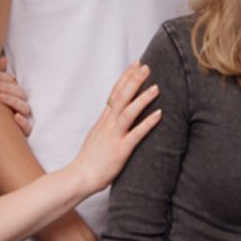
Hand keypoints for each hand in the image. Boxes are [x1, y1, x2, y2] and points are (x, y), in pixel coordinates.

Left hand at [0, 55, 32, 136]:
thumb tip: (2, 58)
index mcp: (14, 96)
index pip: (13, 82)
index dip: (2, 77)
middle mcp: (21, 107)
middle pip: (20, 93)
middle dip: (6, 87)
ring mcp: (24, 120)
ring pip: (25, 108)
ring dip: (13, 101)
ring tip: (0, 97)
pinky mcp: (25, 135)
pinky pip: (28, 128)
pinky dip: (22, 122)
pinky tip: (15, 118)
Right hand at [69, 61, 160, 194]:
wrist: (80, 176)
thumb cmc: (91, 159)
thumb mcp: (97, 135)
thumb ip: (107, 123)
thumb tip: (116, 113)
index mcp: (103, 120)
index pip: (115, 92)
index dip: (126, 77)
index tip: (136, 64)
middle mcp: (108, 124)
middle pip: (121, 97)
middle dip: (134, 80)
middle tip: (146, 66)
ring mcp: (114, 136)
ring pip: (128, 112)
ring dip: (142, 99)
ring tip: (156, 87)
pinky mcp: (120, 150)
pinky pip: (136, 134)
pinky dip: (147, 123)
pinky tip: (159, 114)